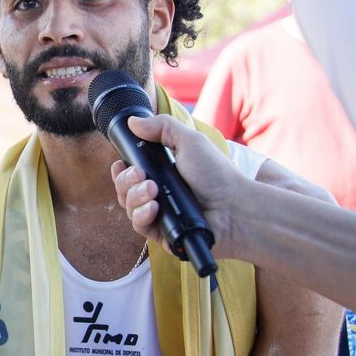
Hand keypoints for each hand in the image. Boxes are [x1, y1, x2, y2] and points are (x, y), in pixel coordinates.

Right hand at [112, 114, 245, 259]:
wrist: (234, 208)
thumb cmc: (217, 175)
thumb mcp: (190, 141)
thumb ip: (162, 127)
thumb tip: (133, 121)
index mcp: (163, 174)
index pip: (131, 173)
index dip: (122, 170)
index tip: (122, 163)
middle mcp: (159, 195)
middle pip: (124, 190)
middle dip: (125, 181)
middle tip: (140, 175)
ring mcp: (161, 215)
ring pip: (129, 208)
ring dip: (134, 196)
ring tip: (152, 190)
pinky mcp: (163, 234)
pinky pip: (139, 226)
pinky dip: (142, 215)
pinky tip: (154, 207)